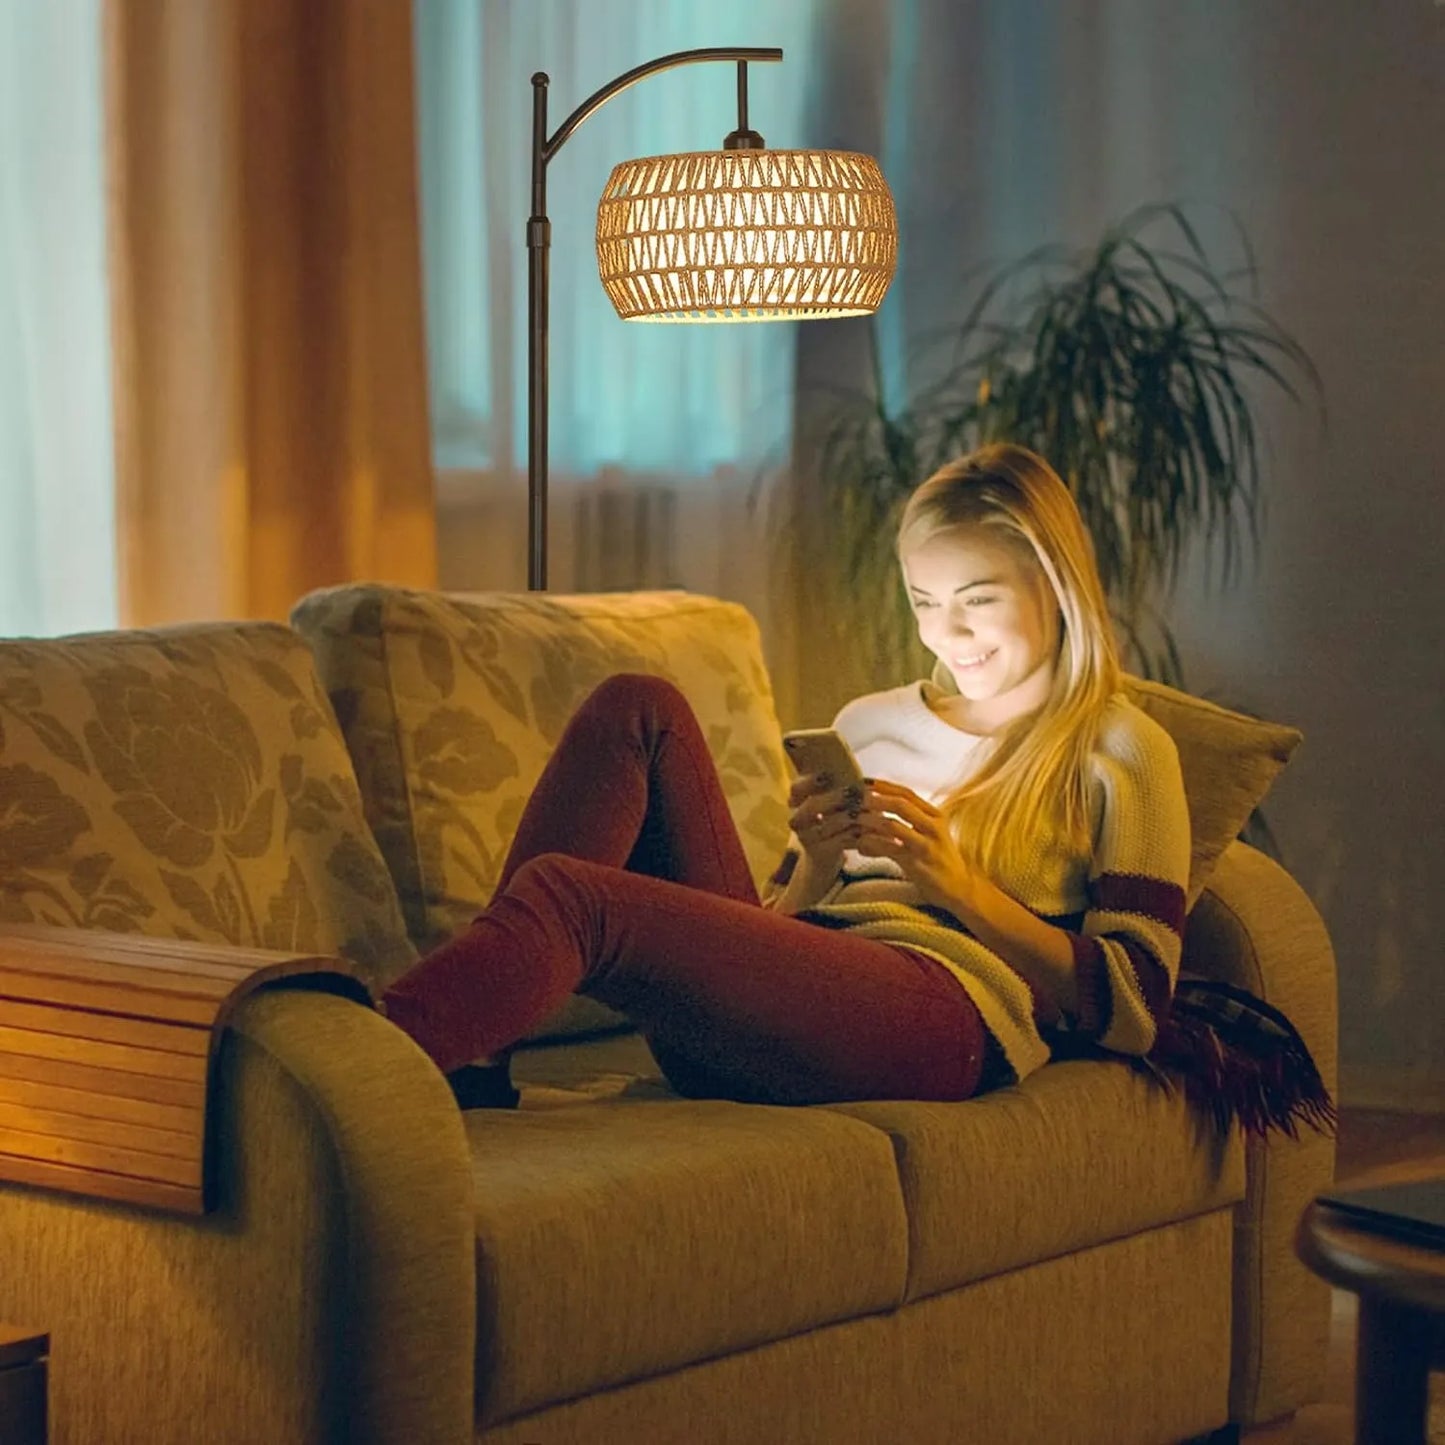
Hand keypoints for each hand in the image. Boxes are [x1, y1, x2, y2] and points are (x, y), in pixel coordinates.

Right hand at [787, 771, 863, 873]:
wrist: (827, 852)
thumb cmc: (834, 816)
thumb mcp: (833, 798)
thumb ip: (837, 784)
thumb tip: (850, 766)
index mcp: (799, 800)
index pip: (796, 788)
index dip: (810, 781)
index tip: (827, 775)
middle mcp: (798, 818)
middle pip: (810, 806)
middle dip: (832, 798)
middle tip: (851, 792)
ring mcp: (806, 836)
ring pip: (823, 825)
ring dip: (844, 817)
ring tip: (861, 811)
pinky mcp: (818, 852)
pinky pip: (835, 843)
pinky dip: (851, 835)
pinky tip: (862, 829)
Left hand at [854, 779, 980, 916]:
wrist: (959, 888)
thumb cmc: (938, 860)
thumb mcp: (928, 835)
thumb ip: (907, 822)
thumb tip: (874, 815)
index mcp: (935, 816)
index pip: (907, 793)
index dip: (884, 786)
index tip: (863, 782)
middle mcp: (933, 827)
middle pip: (900, 804)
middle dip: (875, 799)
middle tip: (855, 799)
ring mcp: (926, 845)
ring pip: (892, 825)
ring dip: (869, 820)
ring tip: (854, 819)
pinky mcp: (917, 864)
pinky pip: (889, 849)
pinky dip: (871, 844)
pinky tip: (861, 845)